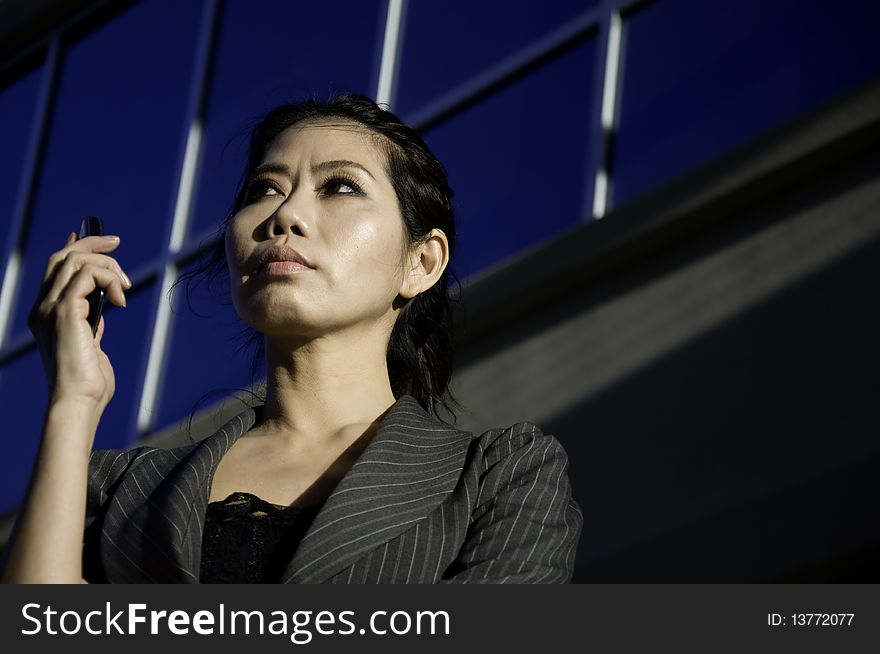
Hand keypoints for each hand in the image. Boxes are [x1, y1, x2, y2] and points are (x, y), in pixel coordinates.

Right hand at [27, 231, 130, 410]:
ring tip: (124, 287)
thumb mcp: (91, 346)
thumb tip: (103, 307)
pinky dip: (108, 278)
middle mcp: (43, 307)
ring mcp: (50, 308)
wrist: (78, 400)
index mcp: (46, 315)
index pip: (55, 270)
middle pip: (62, 257)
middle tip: (117, 242)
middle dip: (91, 244)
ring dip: (107, 265)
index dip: (75, 248)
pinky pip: (87, 274)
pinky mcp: (65, 311)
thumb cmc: (88, 383)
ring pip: (75, 260)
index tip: (100, 241)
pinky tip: (120, 299)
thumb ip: (92, 325)